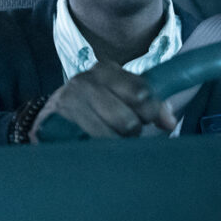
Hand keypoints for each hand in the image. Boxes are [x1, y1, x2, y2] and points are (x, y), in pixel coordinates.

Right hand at [29, 61, 175, 141]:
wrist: (51, 114)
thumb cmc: (95, 106)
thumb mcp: (122, 97)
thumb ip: (151, 105)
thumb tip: (169, 121)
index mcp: (105, 70)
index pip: (141, 92)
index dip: (151, 112)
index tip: (148, 119)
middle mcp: (85, 80)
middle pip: (128, 120)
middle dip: (130, 132)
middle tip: (121, 130)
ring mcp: (69, 101)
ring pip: (110, 136)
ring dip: (113, 144)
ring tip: (106, 138)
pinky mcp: (56, 122)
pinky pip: (91, 144)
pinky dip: (96, 150)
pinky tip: (92, 144)